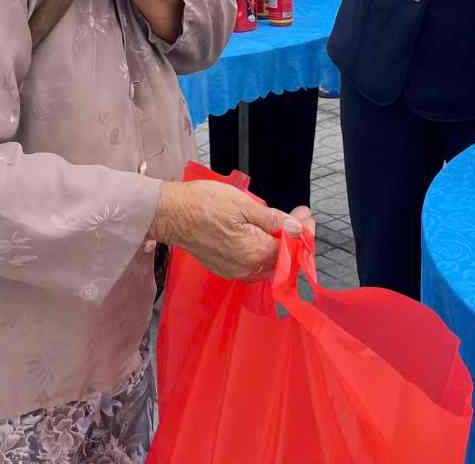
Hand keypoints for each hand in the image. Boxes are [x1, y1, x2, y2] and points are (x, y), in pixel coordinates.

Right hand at [152, 179, 304, 279]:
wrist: (169, 214)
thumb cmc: (202, 204)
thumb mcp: (243, 203)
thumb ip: (273, 219)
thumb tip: (298, 229)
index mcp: (254, 253)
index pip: (291, 248)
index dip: (303, 231)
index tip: (305, 214)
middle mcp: (247, 269)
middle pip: (282, 259)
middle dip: (295, 237)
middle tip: (298, 216)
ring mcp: (235, 271)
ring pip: (268, 263)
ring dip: (279, 244)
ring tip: (282, 222)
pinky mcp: (225, 267)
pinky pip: (253, 263)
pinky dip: (262, 250)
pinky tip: (262, 233)